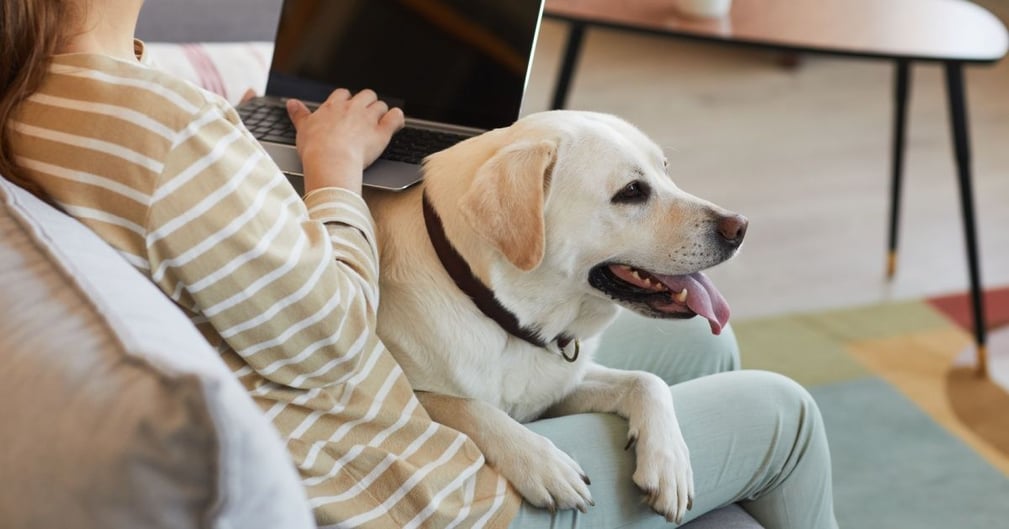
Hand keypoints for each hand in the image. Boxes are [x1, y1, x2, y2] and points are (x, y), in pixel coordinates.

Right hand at [286, 88, 404, 194]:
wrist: (330, 161)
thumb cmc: (315, 148)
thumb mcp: (302, 128)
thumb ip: (299, 114)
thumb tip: (291, 103)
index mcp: (333, 107)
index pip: (343, 94)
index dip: (347, 100)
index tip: (346, 107)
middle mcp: (352, 108)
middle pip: (365, 95)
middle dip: (367, 102)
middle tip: (365, 114)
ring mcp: (368, 119)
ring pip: (380, 105)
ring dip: (381, 111)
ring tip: (380, 120)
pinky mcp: (381, 132)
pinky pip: (395, 117)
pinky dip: (397, 118)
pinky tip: (396, 122)